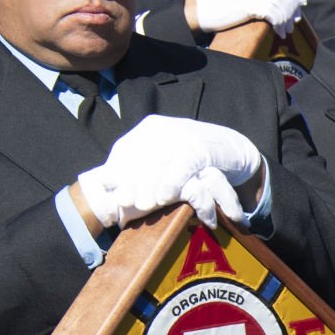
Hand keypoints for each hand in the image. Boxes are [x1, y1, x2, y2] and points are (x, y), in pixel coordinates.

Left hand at [76, 116, 262, 228]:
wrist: (230, 147)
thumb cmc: (191, 161)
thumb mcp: (162, 161)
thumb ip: (136, 170)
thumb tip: (104, 183)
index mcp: (147, 130)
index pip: (126, 152)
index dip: (118, 175)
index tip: (114, 196)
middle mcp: (161, 129)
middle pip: (139, 157)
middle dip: (131, 183)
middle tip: (126, 205)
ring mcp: (181, 135)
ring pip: (158, 162)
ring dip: (150, 186)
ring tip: (145, 206)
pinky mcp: (201, 147)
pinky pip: (182, 166)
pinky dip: (172, 183)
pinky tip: (166, 198)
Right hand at [190, 0, 305, 35]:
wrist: (200, 9)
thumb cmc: (218, 2)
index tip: (300, 2)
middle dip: (292, 6)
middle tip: (294, 21)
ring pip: (280, 3)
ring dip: (286, 19)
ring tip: (285, 31)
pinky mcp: (249, 5)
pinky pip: (273, 14)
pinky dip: (279, 24)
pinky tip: (278, 32)